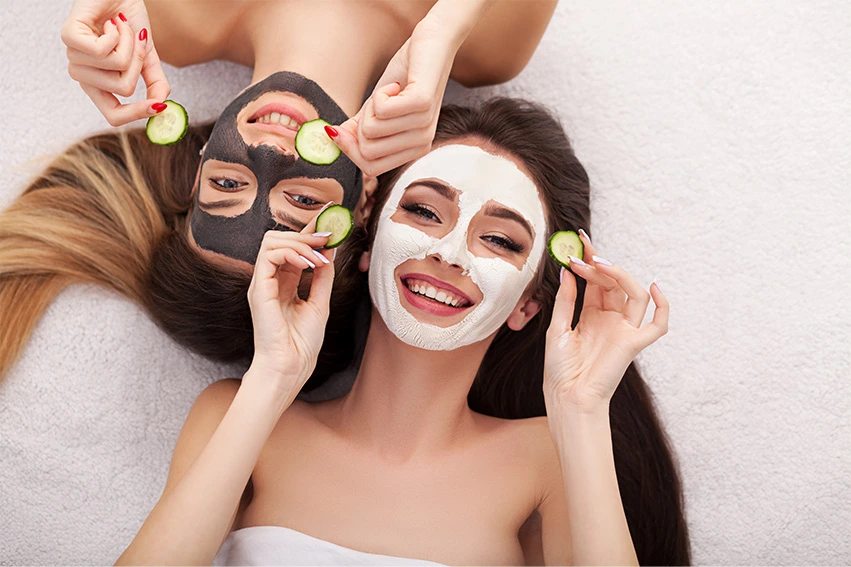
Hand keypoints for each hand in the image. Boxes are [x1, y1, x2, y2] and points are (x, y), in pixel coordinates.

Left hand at [62, 0, 169, 125]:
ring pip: (116, 67)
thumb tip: (163, 106)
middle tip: (135, 42)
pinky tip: (112, 22)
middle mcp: (84, 75)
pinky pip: (102, 50)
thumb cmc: (128, 21)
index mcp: (100, 85)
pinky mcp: (69, 38)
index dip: (137, 114)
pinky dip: (117, 33)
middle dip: (138, 63)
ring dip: (127, 43)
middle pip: (123, 89)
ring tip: (121, 27)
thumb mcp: (148, 57)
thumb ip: (155, 83)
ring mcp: (74, 58)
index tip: (159, 108)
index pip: (114, 115)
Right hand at [246, 212, 334, 393]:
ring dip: (300, 242)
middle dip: (306, 232)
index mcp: (283, 281)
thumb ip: (322, 275)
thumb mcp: (320, 301)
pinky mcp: (257, 289)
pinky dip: (291, 253)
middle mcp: (270, 278)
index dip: (310, 229)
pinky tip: (308, 264)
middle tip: (329, 236)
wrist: (291, 366)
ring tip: (319, 256)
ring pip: (271, 240)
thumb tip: (330, 248)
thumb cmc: (302, 342)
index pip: (294, 245)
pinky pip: (268, 255)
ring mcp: (261, 283)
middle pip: (280, 237)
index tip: (331, 217)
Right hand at [329, 20, 457, 176]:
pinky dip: (380, 92)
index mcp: (413, 150)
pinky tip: (396, 85)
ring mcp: (425, 125)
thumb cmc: (406, 75)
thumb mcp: (377, 106)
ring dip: (372, 104)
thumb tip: (331, 138)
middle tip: (379, 102)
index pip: (370, 168)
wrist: (432, 43)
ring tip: (391, 90)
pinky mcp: (422, 104)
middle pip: (367, 152)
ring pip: (371, 131)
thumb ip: (358, 128)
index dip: (350, 148)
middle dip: (360, 124)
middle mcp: (422, 143)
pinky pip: (381, 110)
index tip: (349, 124)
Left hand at [544, 231, 669, 413]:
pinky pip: (658, 324)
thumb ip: (566, 300)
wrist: (567, 397)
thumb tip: (568, 271)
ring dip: (619, 276)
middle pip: (614, 283)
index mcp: (592, 315)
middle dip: (599, 266)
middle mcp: (611, 319)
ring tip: (598, 264)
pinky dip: (662, 306)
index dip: (590, 260)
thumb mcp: (557, 328)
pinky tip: (654, 287)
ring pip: (634, 294)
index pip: (596, 281)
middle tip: (582, 255)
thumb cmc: (560, 369)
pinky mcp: (634, 343)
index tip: (580, 238)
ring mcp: (624, 330)